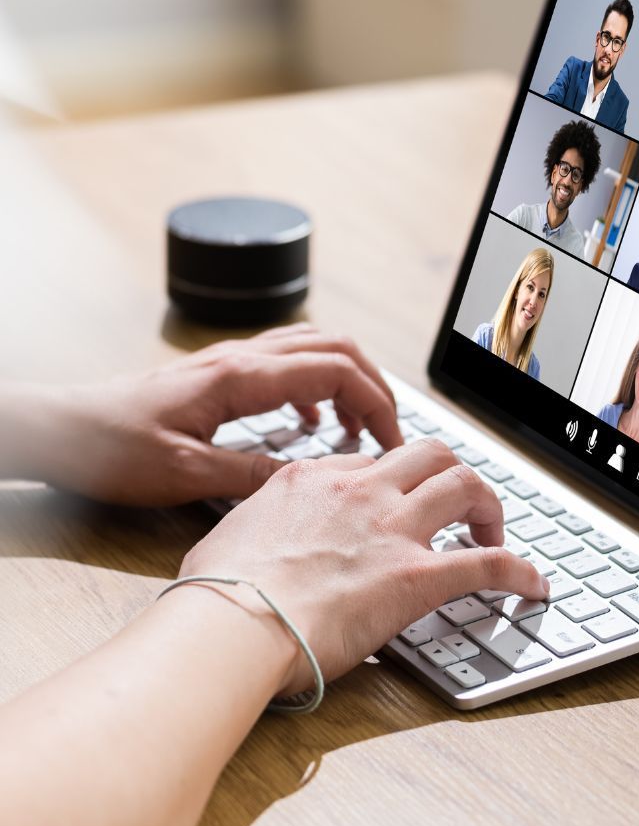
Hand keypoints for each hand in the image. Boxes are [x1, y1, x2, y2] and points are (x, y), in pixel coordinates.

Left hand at [28, 323, 403, 505]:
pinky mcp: (222, 373)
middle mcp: (242, 358)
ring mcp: (232, 361)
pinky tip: (314, 419)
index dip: (376, 403)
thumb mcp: (186, 474)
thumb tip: (311, 478)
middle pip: (336, 346)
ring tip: (360, 426)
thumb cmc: (110, 449)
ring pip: (315, 347)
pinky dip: (318, 384)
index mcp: (240, 377)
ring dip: (349, 380)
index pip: (336, 370)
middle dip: (374, 386)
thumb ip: (254, 474)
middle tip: (388, 431)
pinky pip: (289, 362)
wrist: (60, 430)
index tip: (392, 442)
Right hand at [177, 439, 548, 691]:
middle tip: (458, 507)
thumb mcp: (228, 537)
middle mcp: (360, 492)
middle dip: (451, 475)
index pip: (372, 464)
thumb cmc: (217, 595)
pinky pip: (487, 563)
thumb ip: (258, 528)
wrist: (231, 626)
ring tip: (494, 532)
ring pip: (465, 484)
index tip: (399, 503)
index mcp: (312, 479)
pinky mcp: (417, 576)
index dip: (393, 482)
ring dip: (488, 506)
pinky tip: (534, 585)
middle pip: (429, 455)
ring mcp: (392, 529)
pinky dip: (519, 571)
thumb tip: (257, 544)